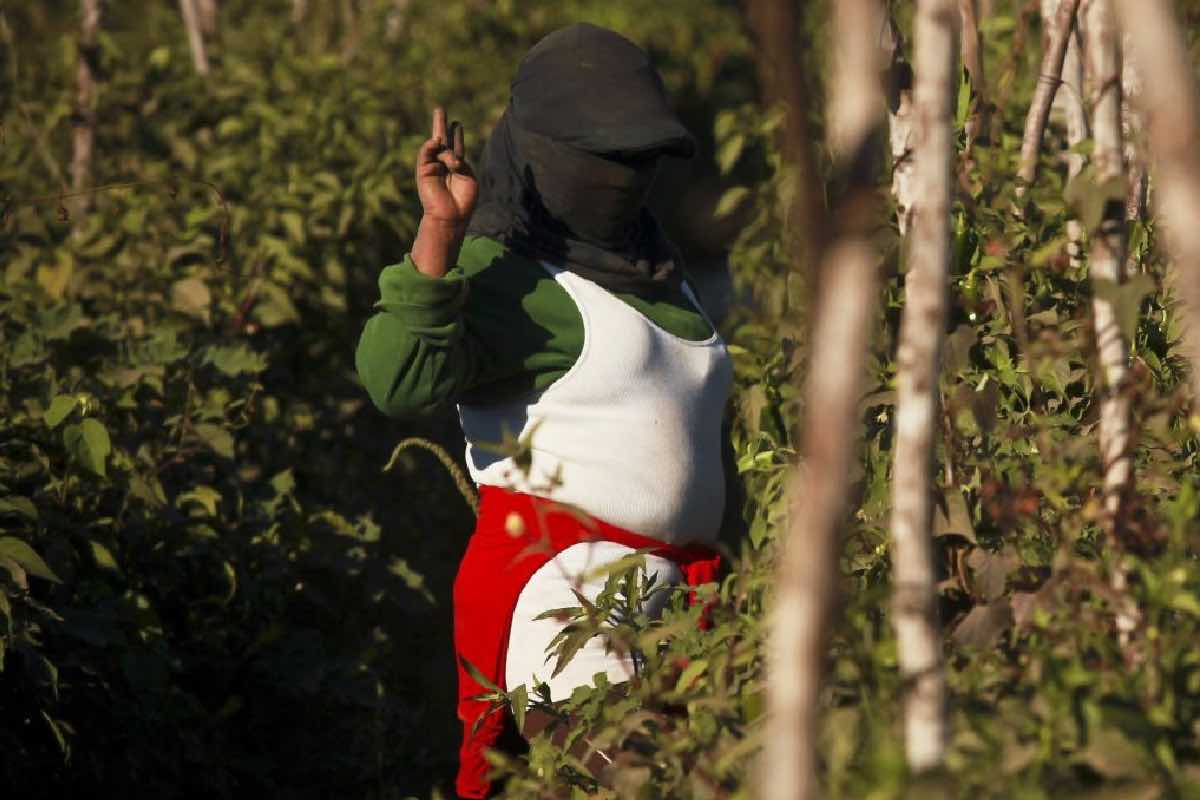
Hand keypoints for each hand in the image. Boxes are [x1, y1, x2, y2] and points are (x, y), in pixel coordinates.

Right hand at [415, 107, 477, 229]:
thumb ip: (460, 162)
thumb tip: (448, 152)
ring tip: (440, 114)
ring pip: (434, 146)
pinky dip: (429, 146)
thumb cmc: (463, 201)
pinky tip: (436, 140)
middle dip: (441, 125)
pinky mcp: (423, 172)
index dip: (457, 135)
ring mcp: (433, 167)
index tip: (457, 123)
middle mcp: (444, 165)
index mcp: (457, 167)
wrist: (451, 217)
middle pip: (442, 141)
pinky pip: (425, 155)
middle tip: (439, 109)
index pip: (457, 146)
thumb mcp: (468, 178)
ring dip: (439, 132)